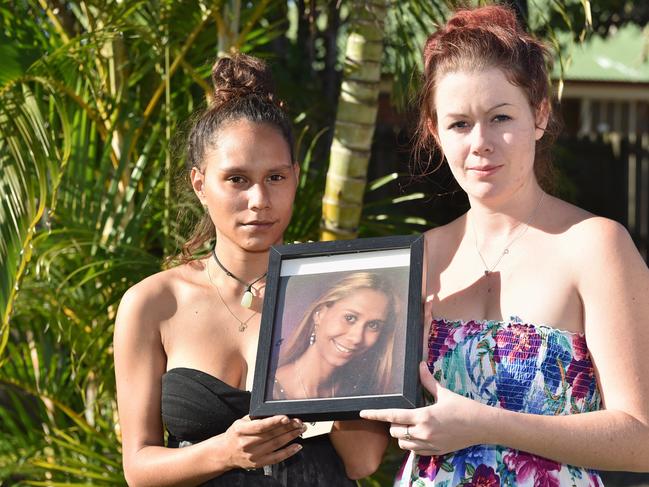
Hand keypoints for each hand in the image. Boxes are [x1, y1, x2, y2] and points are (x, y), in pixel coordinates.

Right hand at [222, 415, 305, 469]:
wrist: (225, 453)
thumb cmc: (235, 435)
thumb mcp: (240, 422)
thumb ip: (256, 417)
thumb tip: (274, 411)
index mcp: (241, 430)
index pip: (261, 426)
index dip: (275, 422)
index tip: (287, 417)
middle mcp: (247, 443)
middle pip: (272, 435)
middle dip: (288, 427)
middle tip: (299, 422)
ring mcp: (253, 455)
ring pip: (276, 445)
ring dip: (291, 437)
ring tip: (300, 430)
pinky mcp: (258, 464)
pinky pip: (277, 458)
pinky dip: (288, 452)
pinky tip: (297, 446)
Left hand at [360, 362, 486, 455]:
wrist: (482, 426)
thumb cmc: (464, 407)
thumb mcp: (444, 393)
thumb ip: (428, 381)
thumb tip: (420, 365)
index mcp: (423, 416)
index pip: (393, 416)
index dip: (376, 415)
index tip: (363, 413)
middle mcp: (423, 433)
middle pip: (395, 431)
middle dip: (393, 424)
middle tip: (400, 415)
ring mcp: (429, 444)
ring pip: (403, 444)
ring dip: (401, 435)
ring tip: (408, 425)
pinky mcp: (435, 452)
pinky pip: (415, 451)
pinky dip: (412, 444)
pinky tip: (418, 435)